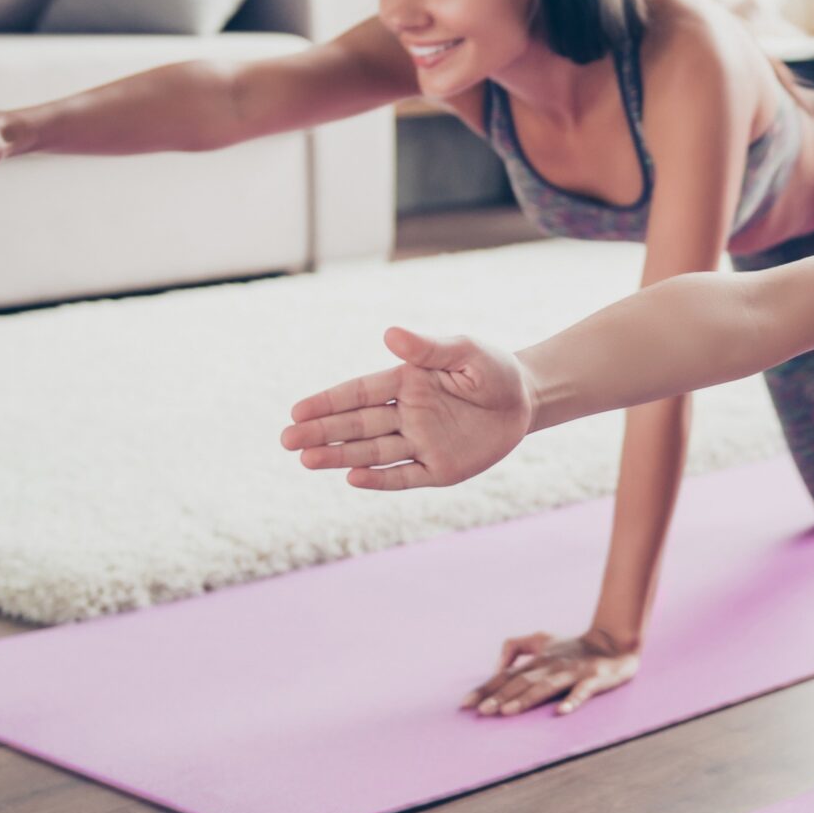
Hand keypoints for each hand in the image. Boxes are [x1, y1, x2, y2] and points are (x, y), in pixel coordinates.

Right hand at [282, 327, 534, 489]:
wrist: (526, 400)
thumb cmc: (493, 369)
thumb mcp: (465, 351)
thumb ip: (429, 348)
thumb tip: (390, 334)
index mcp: (406, 382)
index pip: (359, 393)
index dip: (328, 402)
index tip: (297, 411)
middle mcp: (406, 414)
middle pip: (356, 425)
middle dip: (322, 432)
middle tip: (287, 440)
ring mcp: (421, 443)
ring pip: (372, 451)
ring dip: (340, 456)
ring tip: (306, 460)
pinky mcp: (440, 469)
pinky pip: (405, 475)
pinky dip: (380, 478)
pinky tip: (352, 478)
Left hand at [464, 628, 640, 716]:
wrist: (613, 641)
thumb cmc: (573, 646)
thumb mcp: (541, 639)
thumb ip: (516, 647)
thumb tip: (496, 667)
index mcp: (538, 659)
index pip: (506, 675)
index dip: (486, 689)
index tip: (466, 704)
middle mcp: (551, 665)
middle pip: (522, 682)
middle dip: (500, 696)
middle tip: (481, 712)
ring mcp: (572, 673)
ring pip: (546, 687)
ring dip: (526, 699)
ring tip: (507, 712)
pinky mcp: (593, 679)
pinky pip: (582, 691)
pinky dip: (572, 701)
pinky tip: (561, 712)